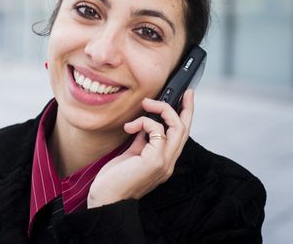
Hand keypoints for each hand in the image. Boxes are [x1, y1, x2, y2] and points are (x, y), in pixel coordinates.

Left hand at [87, 89, 193, 207]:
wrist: (106, 199)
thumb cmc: (115, 179)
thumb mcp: (132, 154)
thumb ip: (142, 141)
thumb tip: (144, 124)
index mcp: (164, 161)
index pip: (180, 136)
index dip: (186, 116)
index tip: (186, 99)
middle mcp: (168, 162)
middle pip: (185, 129)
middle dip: (186, 108)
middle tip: (184, 92)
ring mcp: (164, 162)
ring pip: (177, 127)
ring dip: (162, 109)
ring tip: (146, 104)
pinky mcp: (155, 161)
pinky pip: (158, 131)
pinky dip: (145, 122)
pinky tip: (130, 127)